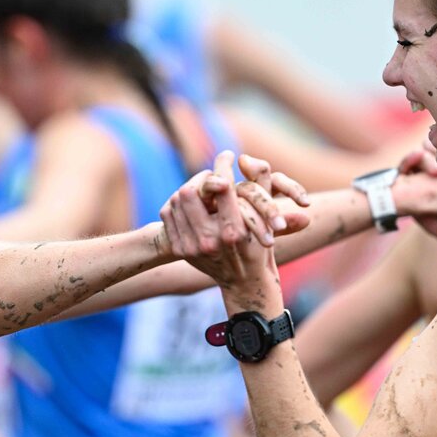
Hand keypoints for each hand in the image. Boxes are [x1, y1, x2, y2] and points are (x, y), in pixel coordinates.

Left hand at [161, 151, 306, 291]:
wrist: (243, 280)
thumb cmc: (260, 243)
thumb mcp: (268, 213)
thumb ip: (261, 180)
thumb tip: (242, 157)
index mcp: (234, 231)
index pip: (220, 187)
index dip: (223, 166)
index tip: (228, 156)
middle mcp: (210, 240)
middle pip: (188, 191)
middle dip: (201, 179)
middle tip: (213, 177)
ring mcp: (192, 247)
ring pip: (176, 200)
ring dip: (190, 190)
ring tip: (204, 191)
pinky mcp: (180, 249)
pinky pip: (168, 214)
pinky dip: (179, 205)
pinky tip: (193, 206)